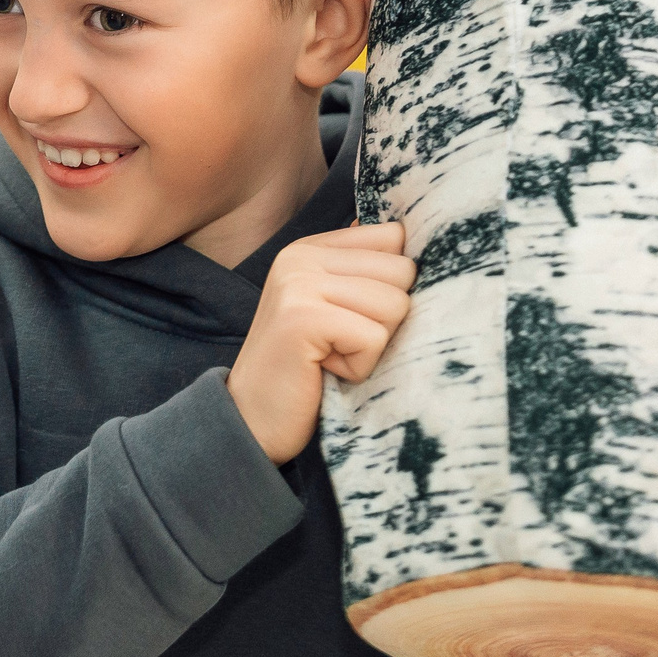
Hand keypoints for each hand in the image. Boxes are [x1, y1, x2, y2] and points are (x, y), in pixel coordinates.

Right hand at [227, 223, 414, 463]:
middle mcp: (301, 256)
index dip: (394, 283)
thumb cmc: (303, 369)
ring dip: (373, 346)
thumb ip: (363, 271)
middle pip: (402, 271)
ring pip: (395, 304)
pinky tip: (327, 370)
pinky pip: (374, 337)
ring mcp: (298, 283)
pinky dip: (361, 366)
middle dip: (387, 318)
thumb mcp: (333, 307)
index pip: (393, 236)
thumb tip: (406, 236)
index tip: (354, 314)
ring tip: (332, 356)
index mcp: (310, 248)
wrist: (252, 420)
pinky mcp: (303, 318)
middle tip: (341, 342)